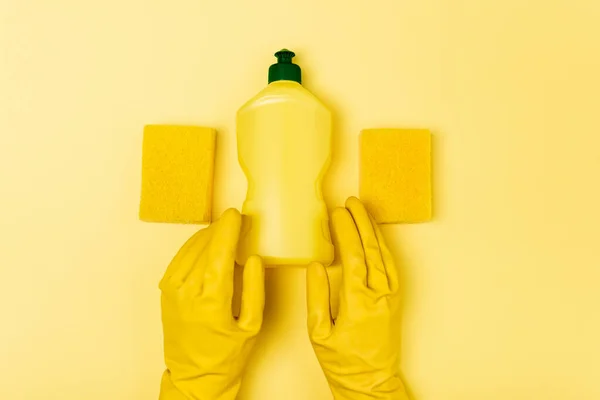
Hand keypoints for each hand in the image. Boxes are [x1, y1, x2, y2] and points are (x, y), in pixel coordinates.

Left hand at [158, 209, 264, 399]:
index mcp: (211, 302)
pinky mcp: (166, 290)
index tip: (236, 214)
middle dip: (221, 229)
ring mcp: (173, 290)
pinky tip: (207, 243)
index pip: (219, 253)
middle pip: (204, 247)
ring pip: (190, 249)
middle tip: (237, 221)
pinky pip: (180, 258)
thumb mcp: (252, 327)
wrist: (195, 376)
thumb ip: (254, 290)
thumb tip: (253, 258)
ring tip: (225, 230)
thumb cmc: (226, 356)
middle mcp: (187, 293)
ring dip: (208, 235)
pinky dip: (194, 245)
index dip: (228, 229)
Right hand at [307, 197, 408, 399]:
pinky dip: (383, 247)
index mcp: (358, 303)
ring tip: (362, 210)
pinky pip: (391, 266)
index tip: (336, 213)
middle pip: (371, 250)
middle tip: (350, 202)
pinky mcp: (395, 299)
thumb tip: (316, 266)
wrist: (370, 381)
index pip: (353, 257)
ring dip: (373, 230)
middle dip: (360, 222)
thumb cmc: (342, 361)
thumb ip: (316, 297)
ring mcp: (390, 296)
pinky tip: (375, 235)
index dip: (345, 232)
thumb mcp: (318, 333)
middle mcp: (379, 295)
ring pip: (384, 255)